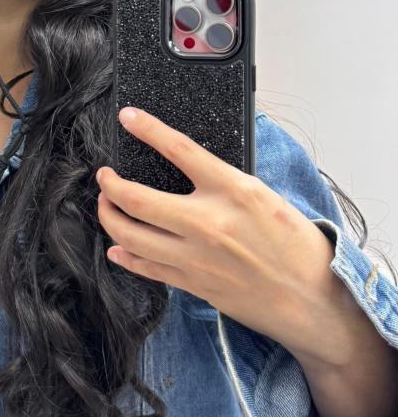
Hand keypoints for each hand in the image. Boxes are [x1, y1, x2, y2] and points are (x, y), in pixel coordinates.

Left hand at [95, 107, 343, 364]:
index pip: (179, 149)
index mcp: (233, 191)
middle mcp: (209, 222)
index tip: (128, 117)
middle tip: (104, 177)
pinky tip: (117, 247)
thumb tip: (187, 166)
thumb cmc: (296, 246)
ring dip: (109, 217)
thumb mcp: (265, 197)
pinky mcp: (192, 283)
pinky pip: (145, 267)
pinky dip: (125, 254)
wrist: (313, 299)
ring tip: (107, 206)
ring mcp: (196, 256)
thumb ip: (224, 183)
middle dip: (109, 185)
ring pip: (130, 235)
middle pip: (136, 198)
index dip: (148, 129)